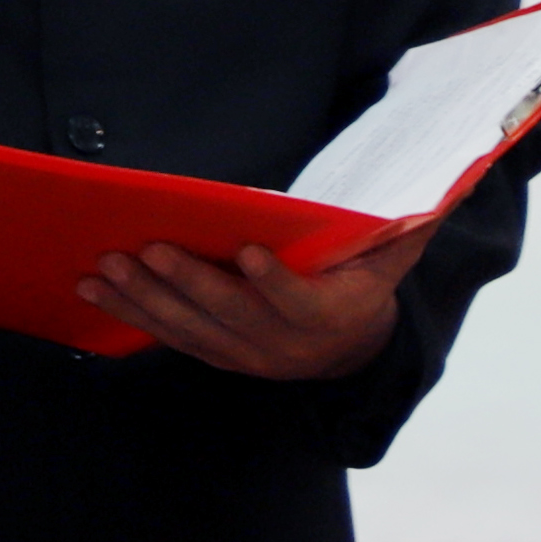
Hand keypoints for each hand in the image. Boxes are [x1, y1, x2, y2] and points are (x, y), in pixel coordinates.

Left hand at [79, 221, 432, 379]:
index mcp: (331, 315)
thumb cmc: (362, 284)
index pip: (303, 302)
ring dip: (144, 298)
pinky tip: (95, 290)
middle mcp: (285, 345)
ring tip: (107, 267)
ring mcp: (245, 355)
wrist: (350, 353)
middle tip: (148, 249)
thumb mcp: (390, 258)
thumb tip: (445, 186)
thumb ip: (406, 226)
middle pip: (232, 315)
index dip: (277, 283)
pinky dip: (130, 313)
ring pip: (190, 330)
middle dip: (187, 282)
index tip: (252, 252)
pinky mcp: (215, 355)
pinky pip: (168, 337)